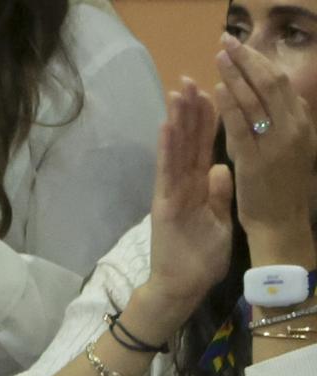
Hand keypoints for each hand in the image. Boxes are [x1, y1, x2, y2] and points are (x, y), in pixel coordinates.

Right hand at [146, 79, 234, 322]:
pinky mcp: (164, 205)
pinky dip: (166, 149)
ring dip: (176, 120)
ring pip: (176, 150)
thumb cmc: (200, 258)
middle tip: (189, 77)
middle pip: (187, 141)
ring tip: (177, 91)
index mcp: (198, 187)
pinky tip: (167, 126)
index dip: (207, 120)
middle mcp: (181, 185)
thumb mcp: (219, 220)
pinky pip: (167, 173)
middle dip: (189, 110)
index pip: (204, 147)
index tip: (210, 92)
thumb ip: (220, 194)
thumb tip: (223, 168)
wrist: (181, 287)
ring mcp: (171, 193)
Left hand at [214, 33, 316, 263]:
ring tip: (221, 55)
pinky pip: (242, 127)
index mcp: (300, 126)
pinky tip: (220, 88)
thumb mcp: (289, 154)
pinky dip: (232, 105)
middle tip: (229, 42)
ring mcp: (275, 144)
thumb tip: (275, 107)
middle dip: (249, 60)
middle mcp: (292, 130)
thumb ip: (282, 130)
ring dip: (237, 74)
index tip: (245, 49)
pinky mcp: (255, 161)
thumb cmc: (282, 193)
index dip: (262, 64)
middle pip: (270, 84)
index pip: (281, 86)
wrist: (282, 227)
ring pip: (257, 100)